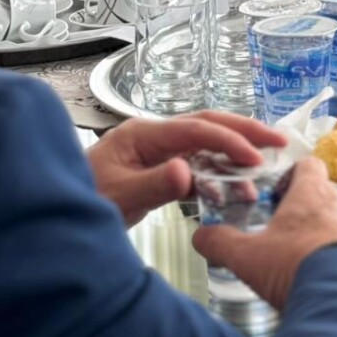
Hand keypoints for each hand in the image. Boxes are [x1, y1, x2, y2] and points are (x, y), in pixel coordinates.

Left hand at [88, 111, 280, 227]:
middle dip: (244, 130)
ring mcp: (158, 149)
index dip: (229, 140)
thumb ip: (154, 184)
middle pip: (207, 124)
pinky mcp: (160, 167)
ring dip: (236, 150)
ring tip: (265, 163)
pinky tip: (235, 186)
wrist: (58, 213)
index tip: (255, 156)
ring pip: (206, 141)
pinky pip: (197, 163)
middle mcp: (154, 134)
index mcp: (144, 133)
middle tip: (278, 140)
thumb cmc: (83, 200)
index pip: (196, 129)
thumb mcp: (118, 197)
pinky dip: (220, 172)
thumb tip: (187, 171)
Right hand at [193, 157, 336, 308]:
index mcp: (311, 190)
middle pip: (322, 192)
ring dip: (322, 230)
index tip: (278, 188)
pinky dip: (336, 252)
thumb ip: (222, 243)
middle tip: (283, 227)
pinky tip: (320, 272)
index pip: (308, 164)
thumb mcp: (247, 256)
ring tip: (301, 253)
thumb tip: (201, 237)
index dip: (293, 173)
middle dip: (304, 207)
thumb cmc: (295, 264)